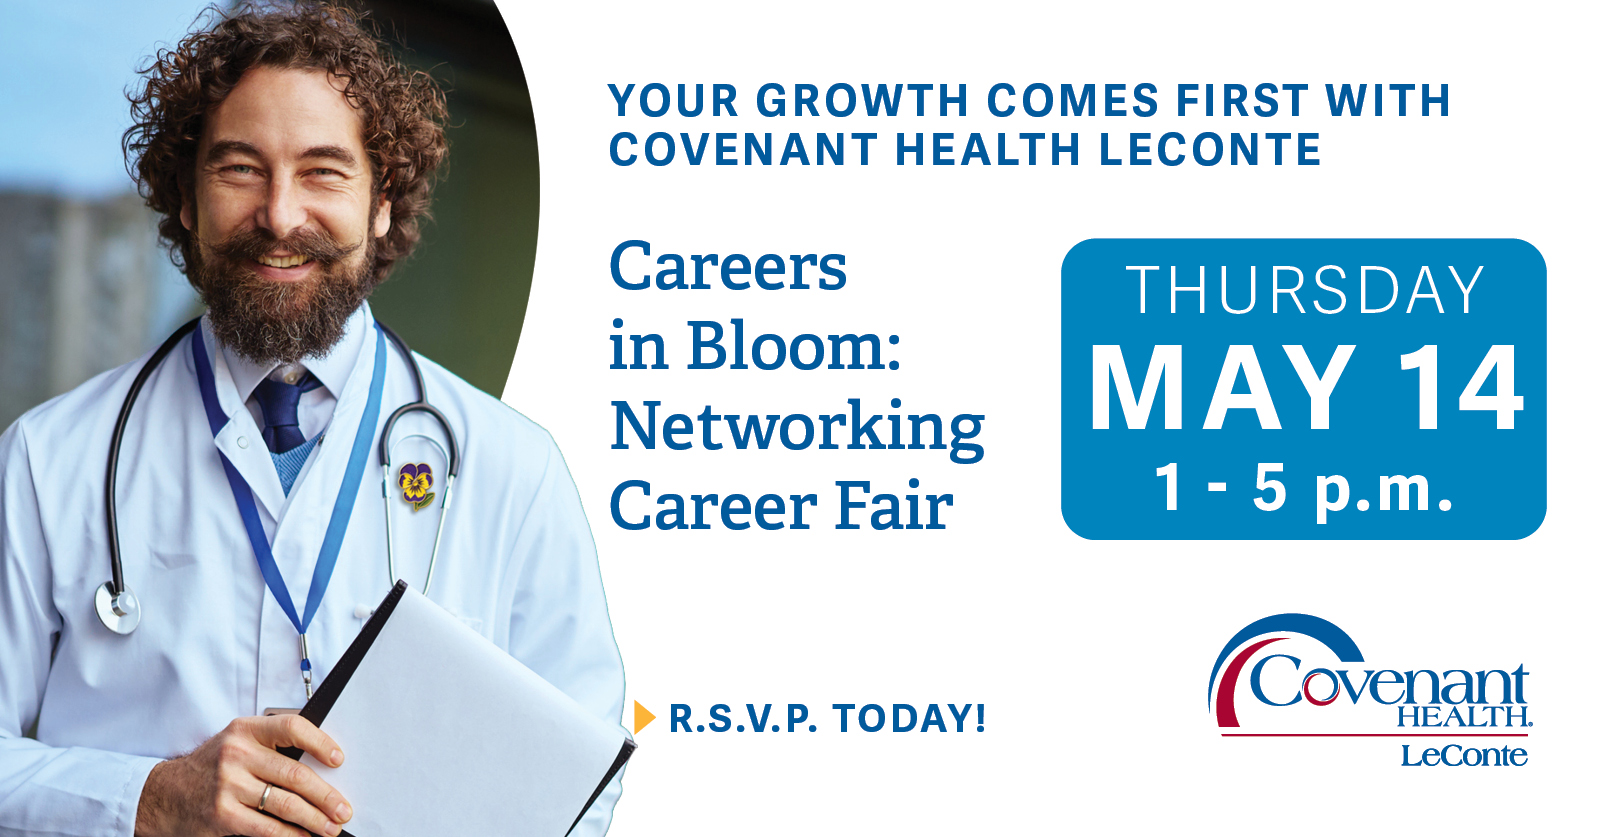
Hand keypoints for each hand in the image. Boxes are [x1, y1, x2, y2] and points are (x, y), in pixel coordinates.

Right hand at [135, 715, 352, 836]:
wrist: (166, 793)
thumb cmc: (212, 766)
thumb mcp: (237, 742)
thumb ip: (271, 746)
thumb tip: (322, 764)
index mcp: (245, 730)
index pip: (291, 728)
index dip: (320, 743)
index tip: (339, 760)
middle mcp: (236, 754)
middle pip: (295, 774)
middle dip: (326, 796)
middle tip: (343, 809)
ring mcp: (228, 785)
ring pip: (285, 804)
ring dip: (314, 819)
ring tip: (331, 826)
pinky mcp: (222, 815)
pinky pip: (266, 827)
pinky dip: (290, 834)